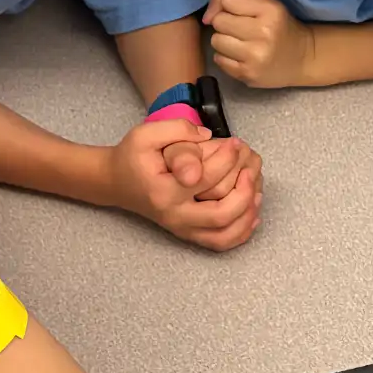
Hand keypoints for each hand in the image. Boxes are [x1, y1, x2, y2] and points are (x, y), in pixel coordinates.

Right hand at [103, 119, 262, 250]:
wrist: (116, 182)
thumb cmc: (133, 157)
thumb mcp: (145, 134)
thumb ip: (175, 130)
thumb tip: (206, 136)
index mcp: (164, 191)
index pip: (206, 179)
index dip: (227, 158)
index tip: (235, 143)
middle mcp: (174, 215)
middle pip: (220, 214)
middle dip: (244, 192)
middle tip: (249, 170)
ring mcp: (182, 228)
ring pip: (224, 235)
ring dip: (247, 216)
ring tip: (256, 192)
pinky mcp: (187, 233)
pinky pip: (220, 243)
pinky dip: (240, 232)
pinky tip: (251, 213)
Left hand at [205, 0, 313, 88]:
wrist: (302, 58)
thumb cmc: (280, 26)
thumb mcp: (266, 3)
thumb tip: (206, 17)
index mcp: (271, 10)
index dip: (227, 4)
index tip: (238, 12)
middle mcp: (263, 33)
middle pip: (219, 21)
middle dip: (226, 23)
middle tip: (241, 29)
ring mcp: (255, 57)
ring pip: (216, 41)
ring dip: (224, 41)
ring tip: (241, 43)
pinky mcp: (248, 75)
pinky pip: (219, 60)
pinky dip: (226, 57)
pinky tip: (241, 56)